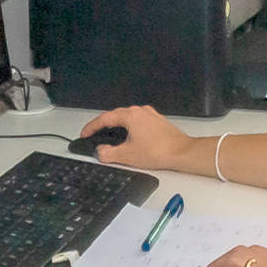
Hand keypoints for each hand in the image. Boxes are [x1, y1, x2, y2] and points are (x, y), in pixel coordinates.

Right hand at [78, 105, 200, 171]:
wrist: (182, 153)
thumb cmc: (158, 151)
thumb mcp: (127, 155)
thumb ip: (108, 153)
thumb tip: (100, 152)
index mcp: (130, 116)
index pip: (104, 118)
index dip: (91, 127)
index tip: (84, 134)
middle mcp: (140, 111)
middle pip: (115, 116)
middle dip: (102, 126)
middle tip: (93, 135)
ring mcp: (150, 115)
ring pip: (127, 118)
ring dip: (116, 127)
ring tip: (109, 137)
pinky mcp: (157, 122)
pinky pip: (138, 122)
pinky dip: (128, 129)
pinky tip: (129, 139)